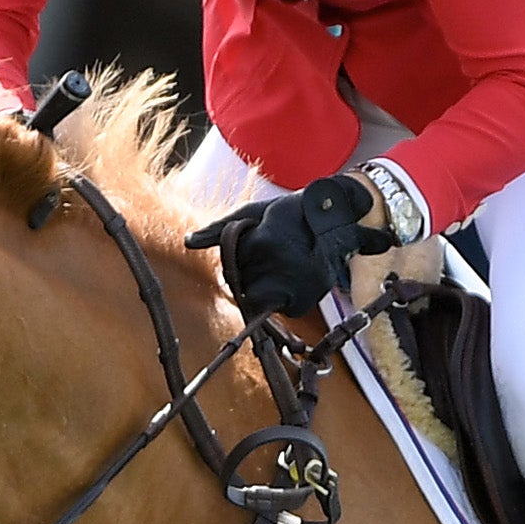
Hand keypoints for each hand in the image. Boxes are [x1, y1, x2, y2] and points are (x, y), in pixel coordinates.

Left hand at [186, 173, 394, 320]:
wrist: (336, 221)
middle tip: (273, 253)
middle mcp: (283, 266)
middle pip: (244, 284)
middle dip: (251, 271)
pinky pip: (278, 310)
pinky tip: (291, 279)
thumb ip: (219, 230)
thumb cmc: (289, 213)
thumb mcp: (253, 214)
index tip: (259, 242)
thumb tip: (188, 242)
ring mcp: (298, 287)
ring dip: (265, 286)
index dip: (241, 258)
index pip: (233, 267)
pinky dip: (280, 299)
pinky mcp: (307, 303)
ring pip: (259, 298)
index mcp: (267, 242)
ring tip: (284, 264)